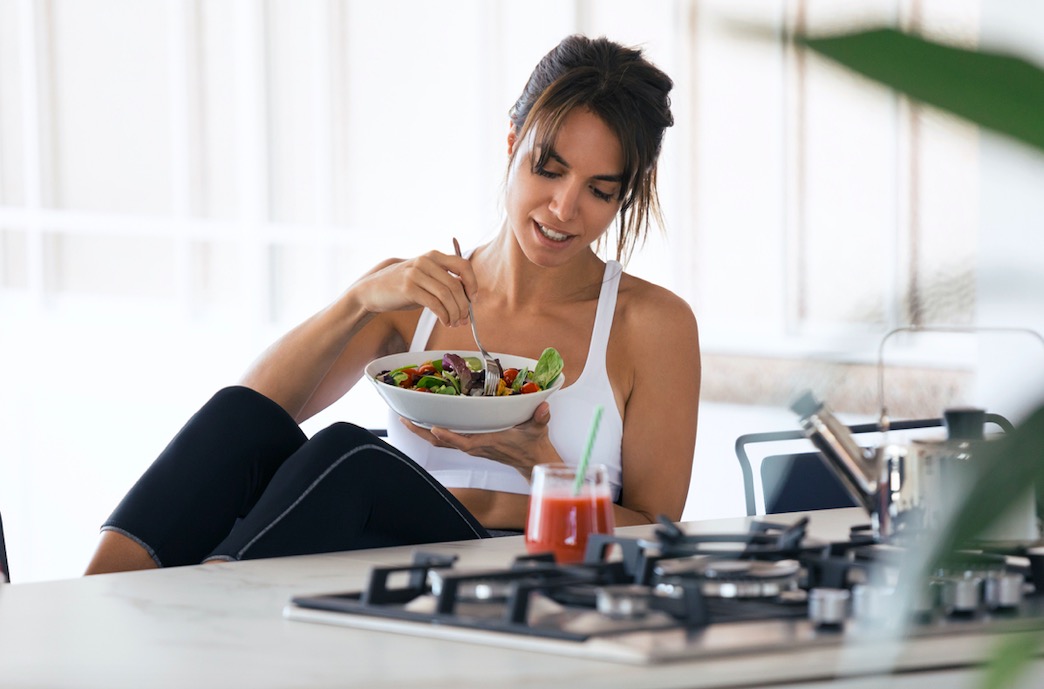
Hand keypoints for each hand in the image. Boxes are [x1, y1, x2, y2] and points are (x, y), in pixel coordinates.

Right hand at [350, 251, 477, 326]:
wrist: (373, 289)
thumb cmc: (403, 286)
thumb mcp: (425, 276)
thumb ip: (443, 281)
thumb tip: (468, 298)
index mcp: (433, 256)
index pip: (463, 265)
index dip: (472, 282)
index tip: (473, 298)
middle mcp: (426, 261)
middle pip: (456, 285)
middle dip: (464, 306)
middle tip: (464, 319)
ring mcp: (416, 274)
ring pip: (447, 296)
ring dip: (455, 313)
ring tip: (454, 323)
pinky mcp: (408, 288)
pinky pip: (435, 304)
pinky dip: (444, 316)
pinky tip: (445, 321)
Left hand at [399, 401, 559, 480]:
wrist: (533, 461)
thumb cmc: (533, 445)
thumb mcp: (538, 428)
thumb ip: (540, 418)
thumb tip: (543, 408)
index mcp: (487, 443)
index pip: (464, 442)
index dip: (448, 436)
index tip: (433, 427)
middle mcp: (475, 446)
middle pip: (442, 442)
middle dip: (422, 432)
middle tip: (404, 419)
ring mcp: (471, 447)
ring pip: (441, 442)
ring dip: (423, 432)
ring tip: (407, 419)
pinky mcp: (471, 445)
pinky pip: (447, 440)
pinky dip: (434, 432)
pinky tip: (425, 422)